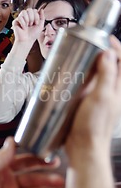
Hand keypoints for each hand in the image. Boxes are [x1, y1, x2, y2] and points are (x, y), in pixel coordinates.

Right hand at [12, 8, 44, 42]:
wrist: (27, 40)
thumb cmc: (33, 35)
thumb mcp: (40, 26)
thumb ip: (42, 17)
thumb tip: (41, 9)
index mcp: (32, 17)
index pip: (34, 10)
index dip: (36, 16)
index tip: (36, 23)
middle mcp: (26, 16)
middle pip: (29, 9)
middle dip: (32, 17)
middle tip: (31, 24)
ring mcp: (20, 18)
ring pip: (24, 12)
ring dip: (27, 19)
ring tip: (27, 25)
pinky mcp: (15, 21)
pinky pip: (19, 17)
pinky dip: (23, 23)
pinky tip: (23, 27)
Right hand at [66, 36, 120, 156]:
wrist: (83, 149)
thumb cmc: (94, 126)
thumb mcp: (101, 97)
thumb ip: (106, 75)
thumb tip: (108, 53)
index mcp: (119, 90)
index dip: (116, 48)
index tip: (105, 39)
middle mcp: (112, 94)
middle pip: (112, 67)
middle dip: (104, 54)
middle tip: (91, 45)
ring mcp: (100, 99)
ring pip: (99, 76)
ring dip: (92, 65)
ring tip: (80, 57)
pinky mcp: (89, 105)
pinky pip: (88, 87)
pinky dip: (83, 78)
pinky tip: (71, 78)